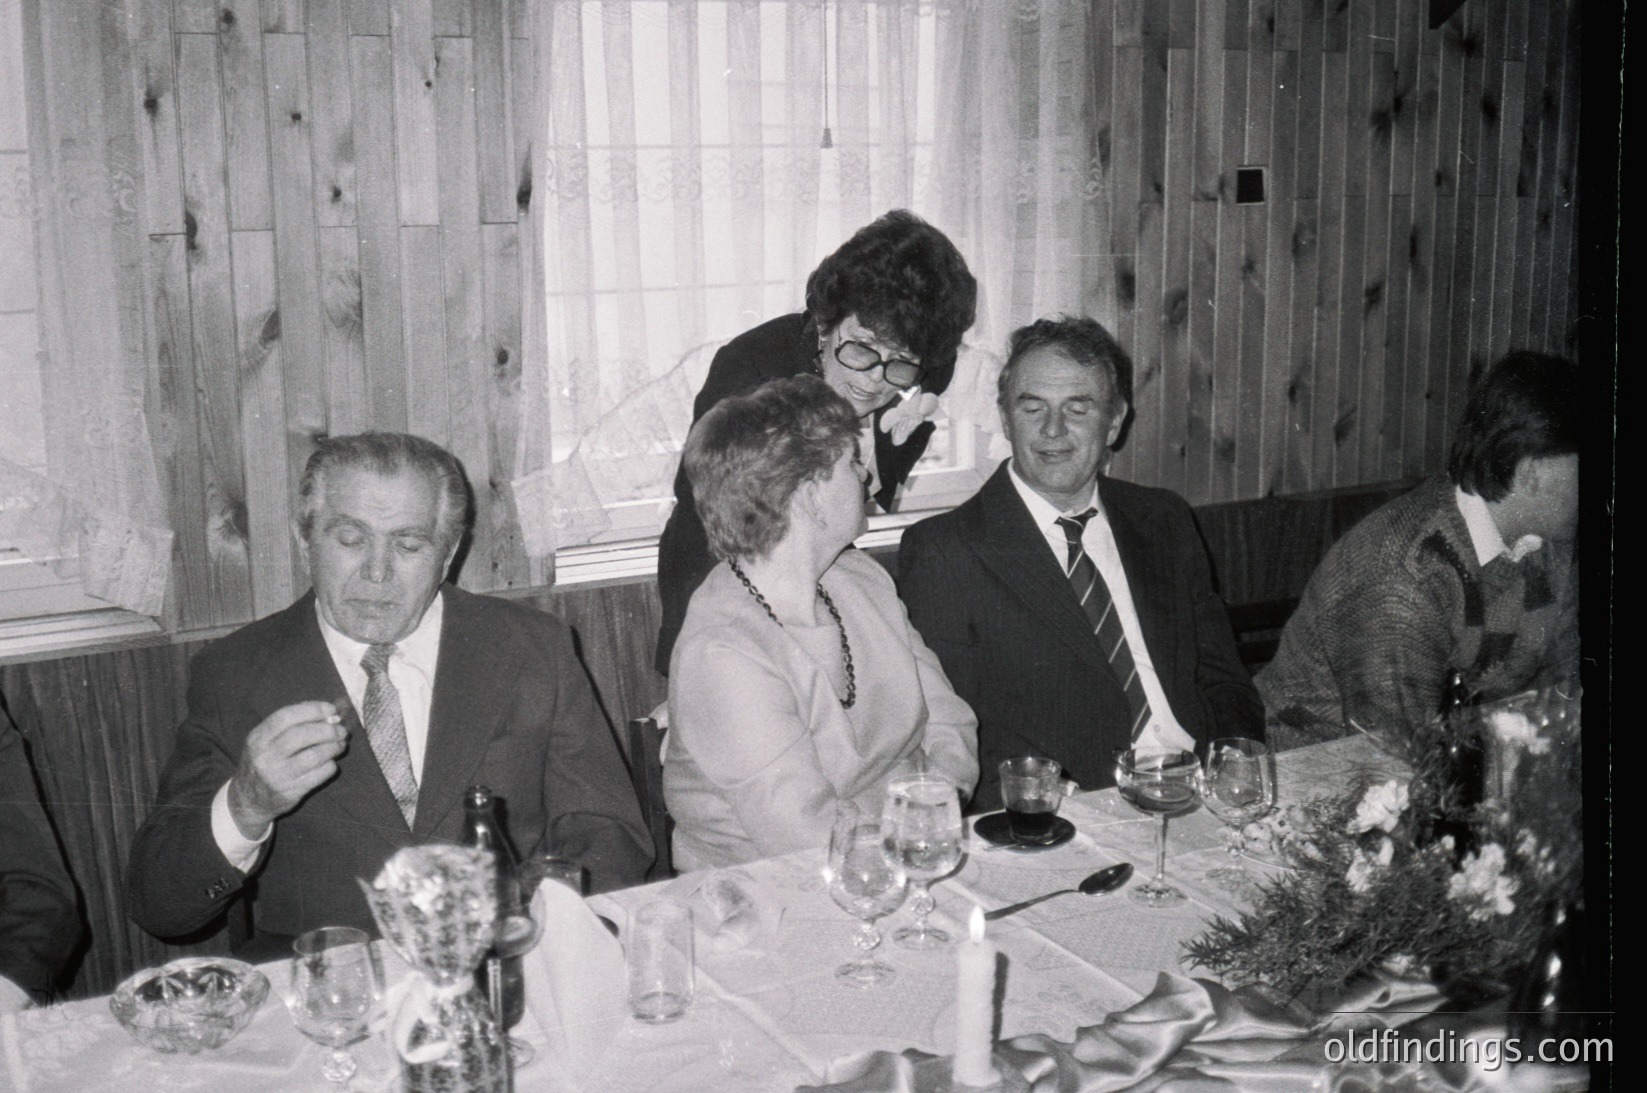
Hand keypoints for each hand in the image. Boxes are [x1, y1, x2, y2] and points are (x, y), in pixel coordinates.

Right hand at [228, 702, 346, 838]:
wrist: (248, 801)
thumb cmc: (265, 763)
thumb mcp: (265, 742)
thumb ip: (292, 726)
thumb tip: (329, 713)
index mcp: (258, 738)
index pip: (285, 717)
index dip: (312, 710)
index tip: (331, 709)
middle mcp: (265, 756)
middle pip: (301, 735)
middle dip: (327, 729)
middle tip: (341, 730)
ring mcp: (276, 776)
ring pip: (312, 756)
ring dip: (333, 747)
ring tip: (340, 745)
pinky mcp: (289, 793)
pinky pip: (318, 775)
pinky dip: (330, 766)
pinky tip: (330, 763)